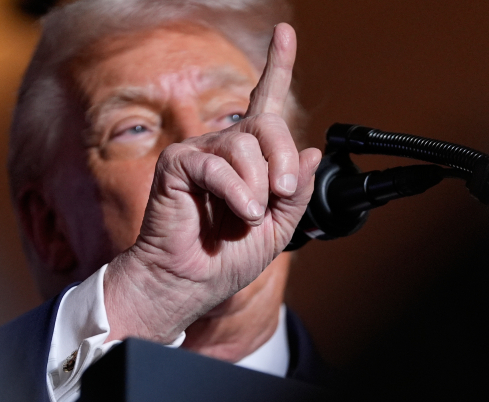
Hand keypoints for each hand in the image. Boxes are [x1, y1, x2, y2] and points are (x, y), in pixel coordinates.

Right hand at [104, 23, 320, 343]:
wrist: (193, 281)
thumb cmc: (228, 256)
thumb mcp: (279, 226)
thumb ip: (296, 192)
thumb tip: (312, 148)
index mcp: (249, 158)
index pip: (264, 103)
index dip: (277, 67)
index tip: (285, 33)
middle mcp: (224, 147)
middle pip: (266, 125)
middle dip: (283, 159)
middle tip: (284, 191)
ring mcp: (199, 153)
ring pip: (243, 146)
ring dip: (258, 187)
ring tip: (250, 215)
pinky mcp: (177, 165)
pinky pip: (216, 165)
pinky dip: (235, 191)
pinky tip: (241, 212)